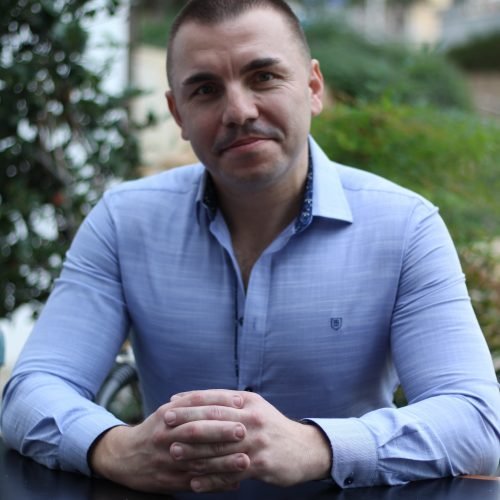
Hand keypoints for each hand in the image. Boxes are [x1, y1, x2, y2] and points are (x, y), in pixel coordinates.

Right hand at [88, 400, 249, 493]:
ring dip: (222, 462)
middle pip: (195, 431)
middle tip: (243, 430)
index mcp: (168, 415)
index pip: (195, 403)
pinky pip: (195, 483)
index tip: (240, 402)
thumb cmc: (156, 429)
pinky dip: (216, 483)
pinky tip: (235, 483)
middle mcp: (166, 435)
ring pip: (197, 461)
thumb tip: (236, 399)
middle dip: (220, 431)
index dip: (218, 401)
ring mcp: (167, 460)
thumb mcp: (169, 410)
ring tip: (245, 461)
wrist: (124, 457)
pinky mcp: (170, 481)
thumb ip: (195, 403)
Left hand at [166, 389, 331, 491]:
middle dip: (187, 421)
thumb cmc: (271, 426)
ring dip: (194, 450)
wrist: (304, 449)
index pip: (215, 399)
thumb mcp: (254, 407)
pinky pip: (230, 472)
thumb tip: (193, 397)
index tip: (170, 404)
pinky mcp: (260, 464)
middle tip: (165, 425)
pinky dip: (211, 479)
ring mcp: (256, 442)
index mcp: (248, 402)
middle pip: (214, 419)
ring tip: (173, 453)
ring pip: (219, 447)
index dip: (191, 401)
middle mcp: (251, 419)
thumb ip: (228, 402)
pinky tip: (194, 482)